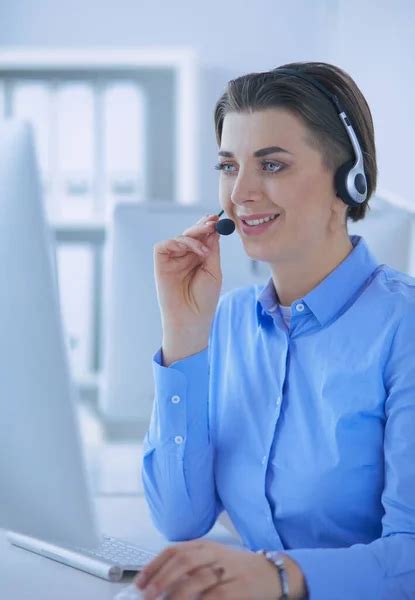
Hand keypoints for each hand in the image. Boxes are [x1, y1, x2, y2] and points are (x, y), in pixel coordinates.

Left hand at [134, 539, 280, 599]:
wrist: (271, 572)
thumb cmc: (236, 568)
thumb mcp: (212, 559)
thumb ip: (188, 567)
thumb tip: (157, 584)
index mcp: (205, 545)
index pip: (174, 550)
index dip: (154, 566)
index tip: (139, 582)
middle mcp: (214, 554)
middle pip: (183, 561)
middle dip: (162, 579)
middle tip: (147, 595)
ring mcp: (227, 571)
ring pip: (197, 579)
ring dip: (176, 594)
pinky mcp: (239, 589)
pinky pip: (215, 596)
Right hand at [153, 213, 221, 332]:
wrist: (192, 319)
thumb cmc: (204, 300)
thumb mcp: (213, 271)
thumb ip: (212, 250)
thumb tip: (213, 229)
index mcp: (198, 259)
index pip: (201, 238)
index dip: (208, 227)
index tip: (217, 219)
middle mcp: (184, 258)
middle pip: (190, 234)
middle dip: (201, 226)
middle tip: (212, 222)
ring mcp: (172, 260)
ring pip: (179, 237)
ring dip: (194, 237)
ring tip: (205, 250)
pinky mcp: (160, 264)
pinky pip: (165, 245)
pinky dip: (180, 243)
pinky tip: (194, 252)